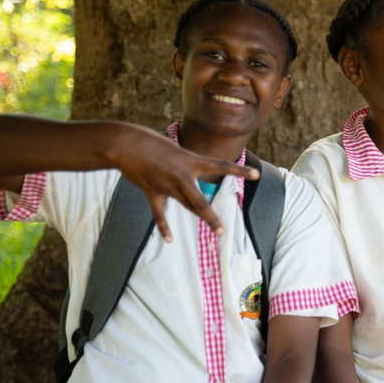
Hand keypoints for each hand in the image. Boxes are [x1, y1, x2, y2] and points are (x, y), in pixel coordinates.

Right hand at [112, 126, 258, 240]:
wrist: (126, 144)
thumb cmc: (150, 142)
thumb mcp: (174, 149)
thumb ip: (184, 166)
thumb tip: (185, 185)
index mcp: (190, 161)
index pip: (221, 166)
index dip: (239, 171)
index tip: (257, 174)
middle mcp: (182, 176)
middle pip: (200, 202)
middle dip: (212, 217)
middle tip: (223, 231)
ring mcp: (167, 186)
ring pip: (188, 207)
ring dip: (203, 218)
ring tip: (218, 231)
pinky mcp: (153, 192)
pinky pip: (159, 214)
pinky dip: (164, 227)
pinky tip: (169, 240)